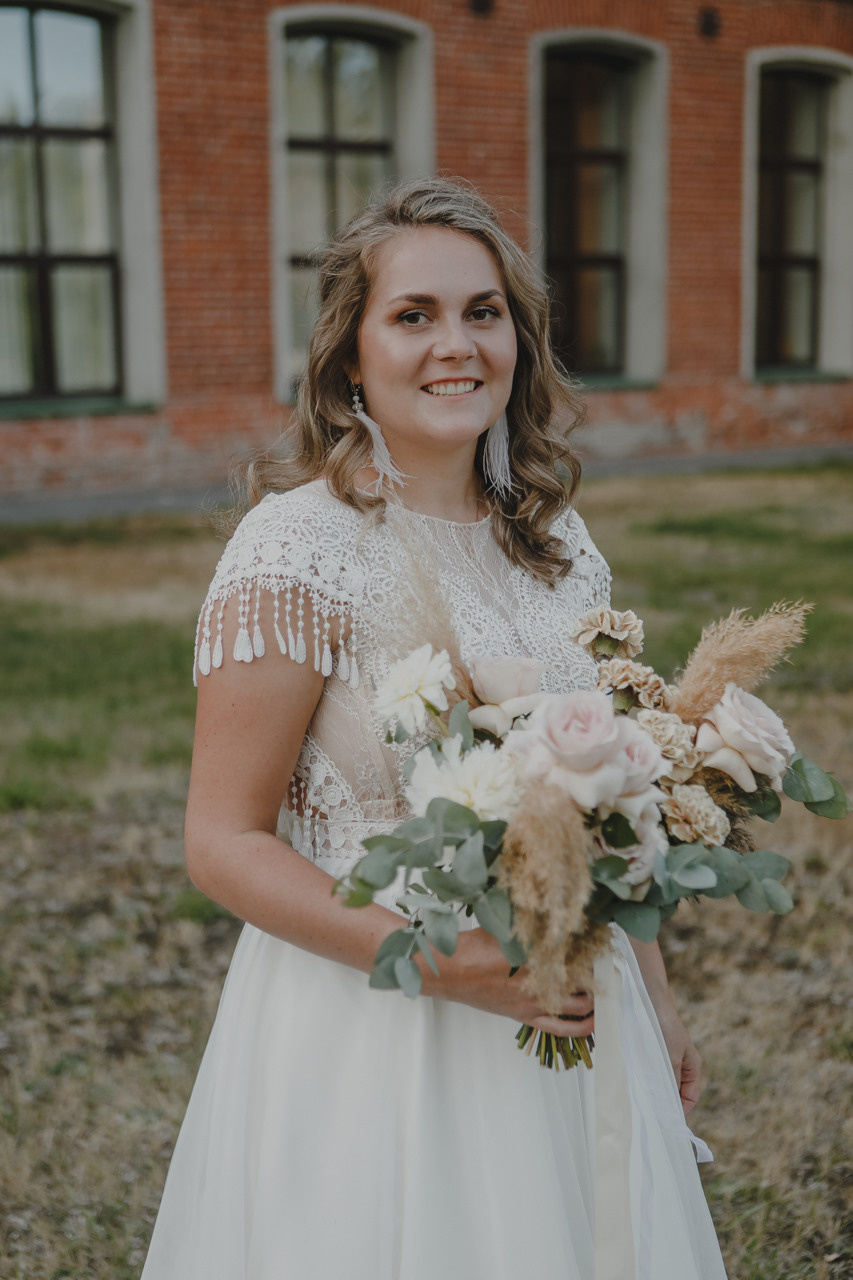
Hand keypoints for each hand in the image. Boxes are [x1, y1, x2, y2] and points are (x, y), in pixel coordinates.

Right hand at [427, 928, 594, 1036]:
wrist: (447, 972)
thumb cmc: (471, 948)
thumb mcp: (502, 926)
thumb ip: (528, 922)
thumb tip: (550, 910)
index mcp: (531, 959)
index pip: (573, 955)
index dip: (591, 949)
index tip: (602, 940)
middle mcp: (536, 985)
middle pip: (582, 982)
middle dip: (599, 974)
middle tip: (608, 964)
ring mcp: (532, 1004)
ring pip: (578, 1008)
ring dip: (595, 1000)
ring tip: (605, 990)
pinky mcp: (526, 1016)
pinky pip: (561, 1029)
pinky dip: (581, 1027)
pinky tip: (594, 1021)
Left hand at [655, 1004, 702, 1113]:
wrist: (650, 1001)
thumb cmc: (665, 1027)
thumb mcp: (671, 1057)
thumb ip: (672, 1080)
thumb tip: (669, 1104)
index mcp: (692, 1067)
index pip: (690, 1096)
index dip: (681, 1109)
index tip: (667, 1119)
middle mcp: (680, 1065)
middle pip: (676, 1092)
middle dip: (666, 1101)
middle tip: (652, 1111)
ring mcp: (667, 1060)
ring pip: (663, 1083)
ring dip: (655, 1091)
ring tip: (644, 1099)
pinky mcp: (652, 1055)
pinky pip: (652, 1073)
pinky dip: (647, 1080)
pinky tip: (637, 1083)